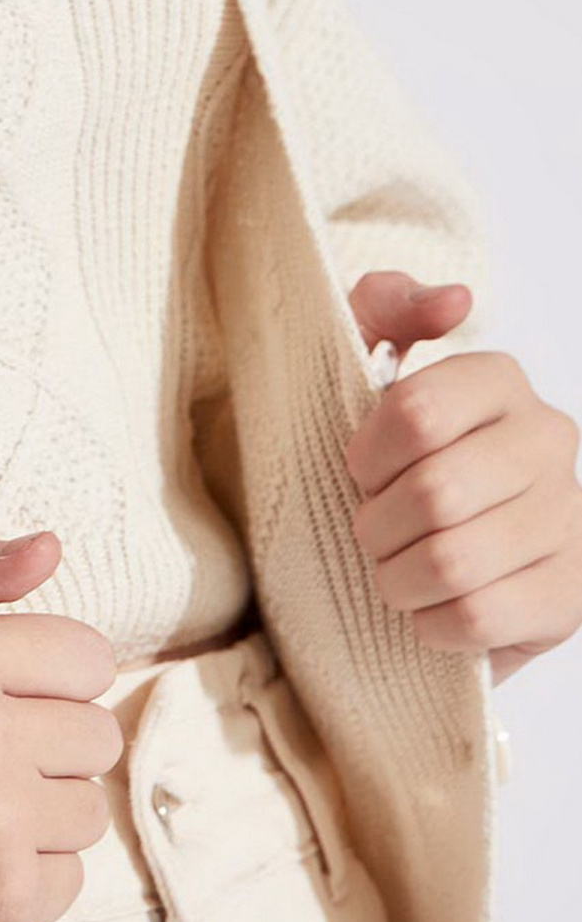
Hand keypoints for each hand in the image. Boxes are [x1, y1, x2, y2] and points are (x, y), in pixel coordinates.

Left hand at [345, 270, 581, 684]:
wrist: (413, 548)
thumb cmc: (381, 451)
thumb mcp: (361, 357)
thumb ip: (386, 306)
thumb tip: (456, 299)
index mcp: (500, 380)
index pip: (417, 413)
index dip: (367, 456)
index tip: (360, 471)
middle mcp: (550, 441)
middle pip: (435, 493)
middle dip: (377, 525)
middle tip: (373, 530)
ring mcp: (568, 520)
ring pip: (454, 562)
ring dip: (397, 577)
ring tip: (395, 569)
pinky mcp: (568, 597)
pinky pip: (477, 618)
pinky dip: (431, 623)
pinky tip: (430, 607)